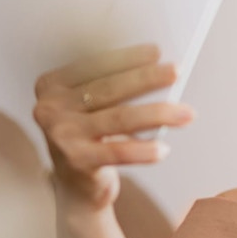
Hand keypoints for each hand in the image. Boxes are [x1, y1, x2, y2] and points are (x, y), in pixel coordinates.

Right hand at [33, 44, 193, 211]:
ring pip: (119, 118)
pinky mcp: (76, 160)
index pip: (93, 65)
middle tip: (176, 71)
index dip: (127, 58)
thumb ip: (109, 88)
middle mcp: (50, 108)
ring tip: (186, 113)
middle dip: (146, 78)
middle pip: (108, 89)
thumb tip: (156, 69)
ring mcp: (61, 135)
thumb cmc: (89, 137)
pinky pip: (117, 152)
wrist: (75, 186)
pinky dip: (143, 150)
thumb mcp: (89, 107)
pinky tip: (164, 149)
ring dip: (157, 113)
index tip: (156, 52)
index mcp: (51, 85)